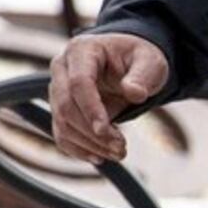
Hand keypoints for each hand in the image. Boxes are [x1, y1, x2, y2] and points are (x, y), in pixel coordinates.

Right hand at [48, 31, 168, 163]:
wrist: (128, 64)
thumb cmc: (140, 59)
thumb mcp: (150, 61)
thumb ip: (143, 75)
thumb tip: (134, 93)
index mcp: (82, 50)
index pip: (78, 82)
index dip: (91, 109)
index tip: (107, 131)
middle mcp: (62, 68)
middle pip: (66, 106)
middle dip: (92, 132)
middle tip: (121, 148)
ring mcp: (57, 90)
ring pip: (62, 123)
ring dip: (89, 144)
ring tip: (118, 153)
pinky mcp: (60, 109)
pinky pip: (61, 134)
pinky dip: (79, 149)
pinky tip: (100, 157)